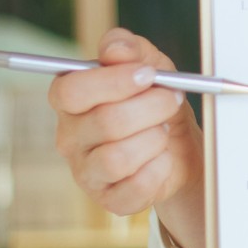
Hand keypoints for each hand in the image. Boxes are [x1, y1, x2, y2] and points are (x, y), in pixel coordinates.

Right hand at [49, 28, 205, 247]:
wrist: (178, 144)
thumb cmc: (155, 100)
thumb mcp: (150, 65)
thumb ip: (130, 49)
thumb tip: (114, 48)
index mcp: (69, 99)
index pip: (71, 90)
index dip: (113, 82)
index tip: (148, 74)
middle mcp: (69, 137)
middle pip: (105, 122)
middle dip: (151, 107)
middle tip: (170, 99)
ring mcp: (85, 171)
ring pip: (118, 158)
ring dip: (154, 139)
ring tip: (163, 130)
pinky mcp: (109, 199)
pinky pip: (135, 187)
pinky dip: (159, 169)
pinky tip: (162, 158)